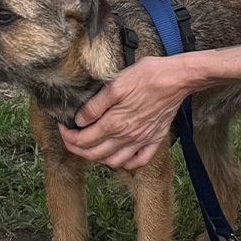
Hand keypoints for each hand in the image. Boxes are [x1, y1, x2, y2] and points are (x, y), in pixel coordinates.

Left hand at [59, 56, 196, 169]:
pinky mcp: (155, 139)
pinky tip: (119, 155)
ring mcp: (142, 141)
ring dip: (98, 158)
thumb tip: (80, 121)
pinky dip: (126, 163)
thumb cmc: (147, 76)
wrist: (177, 79)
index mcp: (115, 123)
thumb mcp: (115, 85)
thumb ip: (95, 106)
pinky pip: (138, 161)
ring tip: (91, 147)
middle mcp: (127, 137)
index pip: (83, 140)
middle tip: (70, 139)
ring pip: (114, 162)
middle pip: (95, 154)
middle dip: (77, 149)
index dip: (68, 137)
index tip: (63, 128)